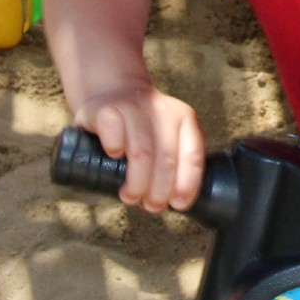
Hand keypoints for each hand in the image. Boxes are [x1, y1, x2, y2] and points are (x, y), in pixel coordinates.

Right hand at [74, 86, 204, 213]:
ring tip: (131, 197)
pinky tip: (114, 158)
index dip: (186, 184)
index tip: (177, 204)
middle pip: (167, 158)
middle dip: (159, 190)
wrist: (112, 92)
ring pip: (142, 151)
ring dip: (137, 182)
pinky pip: (114, 131)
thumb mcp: (164, 138)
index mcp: (184, 119)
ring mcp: (135, 107)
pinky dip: (114, 148)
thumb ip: (173, 163)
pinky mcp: (107, 108)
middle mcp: (163, 110)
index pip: (192, 155)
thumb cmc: (140, 128)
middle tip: (151, 206)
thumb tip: (172, 203)